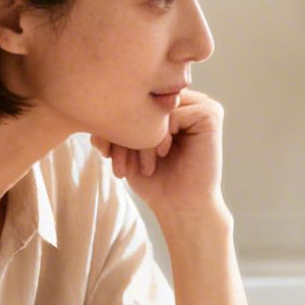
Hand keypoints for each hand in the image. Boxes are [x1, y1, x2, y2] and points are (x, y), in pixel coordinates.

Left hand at [98, 88, 225, 222]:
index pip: (135, 97)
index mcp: (169, 104)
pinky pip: (175, 112)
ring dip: (143, 134)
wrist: (182, 206)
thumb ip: (114, 121)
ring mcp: (202, 104)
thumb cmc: (155, 180)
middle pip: (145, 98)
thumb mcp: (126, 147)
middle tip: (114, 157)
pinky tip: (162, 154)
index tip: (104, 151)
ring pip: (158, 105)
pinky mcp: (211, 114)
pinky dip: (162, 134)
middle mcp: (187, 99)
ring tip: (143, 163)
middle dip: (125, 128)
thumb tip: (93, 101)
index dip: (116, 121)